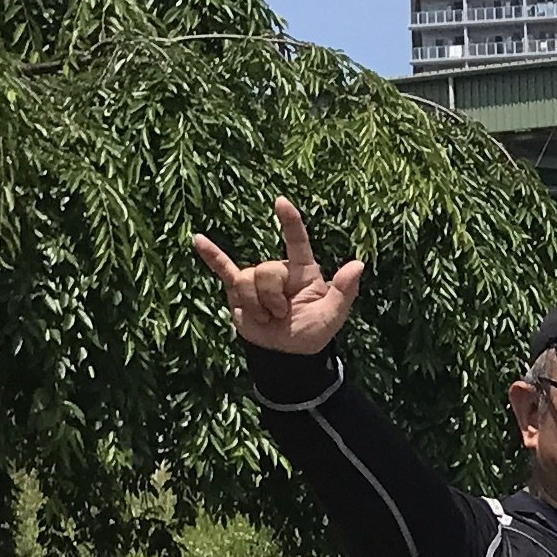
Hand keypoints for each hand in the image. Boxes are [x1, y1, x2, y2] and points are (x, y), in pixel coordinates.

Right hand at [190, 198, 362, 355]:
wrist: (285, 354)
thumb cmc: (312, 332)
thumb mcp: (332, 315)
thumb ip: (345, 291)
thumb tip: (358, 263)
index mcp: (304, 271)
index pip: (297, 241)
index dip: (289, 222)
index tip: (281, 202)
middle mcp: (280, 270)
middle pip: (266, 270)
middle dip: (272, 298)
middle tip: (281, 315)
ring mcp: (257, 279)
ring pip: (246, 279)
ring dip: (255, 305)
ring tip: (267, 318)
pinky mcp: (238, 291)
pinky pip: (223, 269)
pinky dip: (211, 255)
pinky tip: (198, 240)